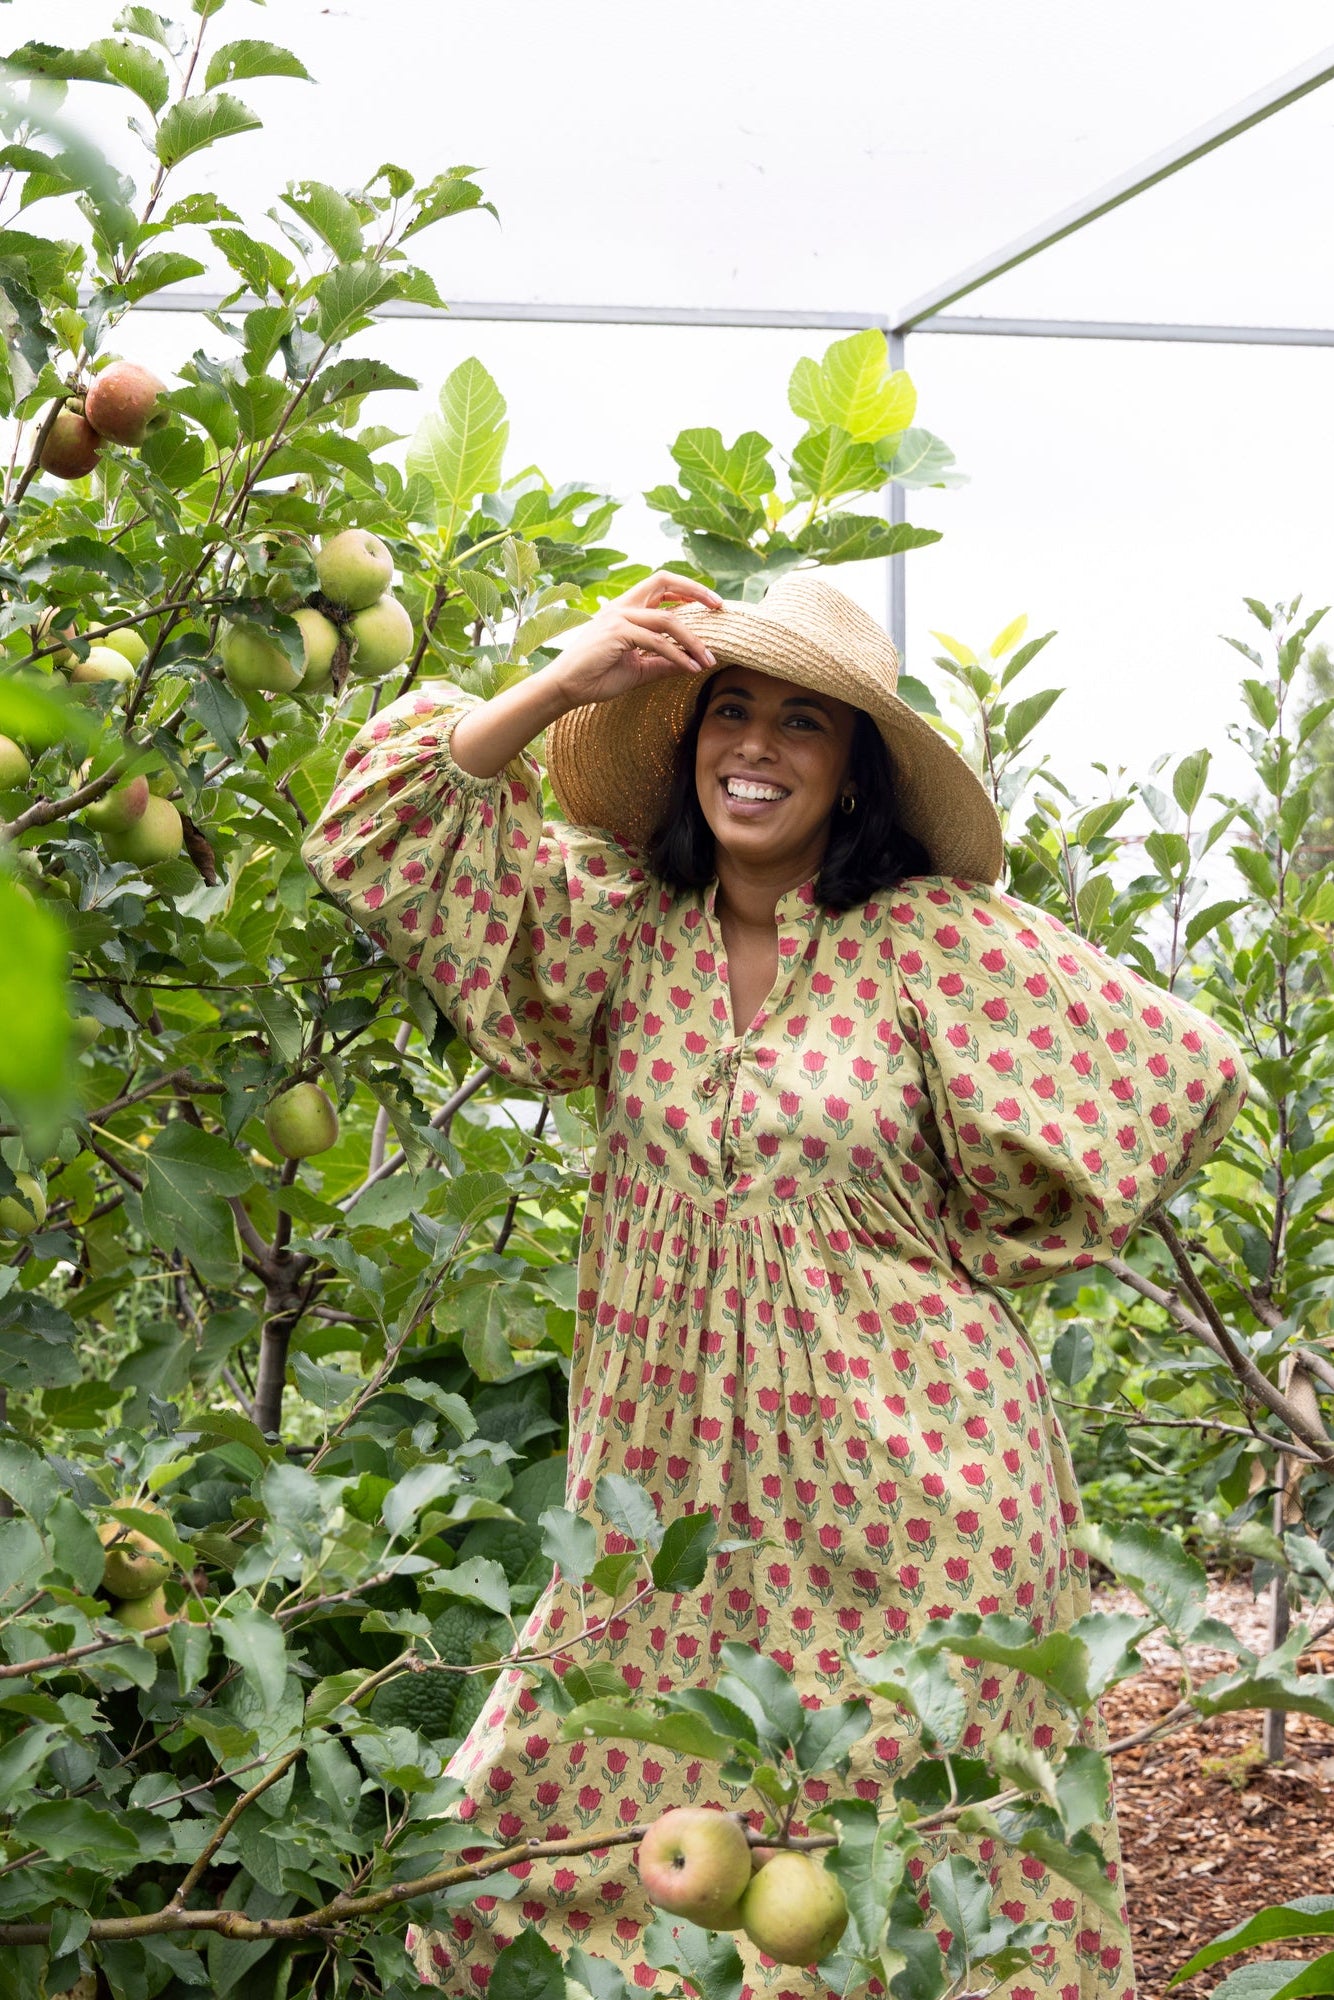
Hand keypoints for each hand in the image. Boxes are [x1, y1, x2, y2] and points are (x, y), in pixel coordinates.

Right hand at [547, 571, 722, 709]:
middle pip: (664, 581)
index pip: (661, 586)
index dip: (687, 589)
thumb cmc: (597, 677)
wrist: (566, 687)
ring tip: (708, 659)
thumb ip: (664, 662)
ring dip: (693, 640)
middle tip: (719, 607)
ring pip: (667, 620)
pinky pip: (656, 642)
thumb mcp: (639, 669)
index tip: (711, 604)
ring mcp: (618, 616)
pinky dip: (677, 655)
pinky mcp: (617, 632)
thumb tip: (693, 663)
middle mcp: (622, 606)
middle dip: (695, 590)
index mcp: (626, 609)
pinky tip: (691, 668)